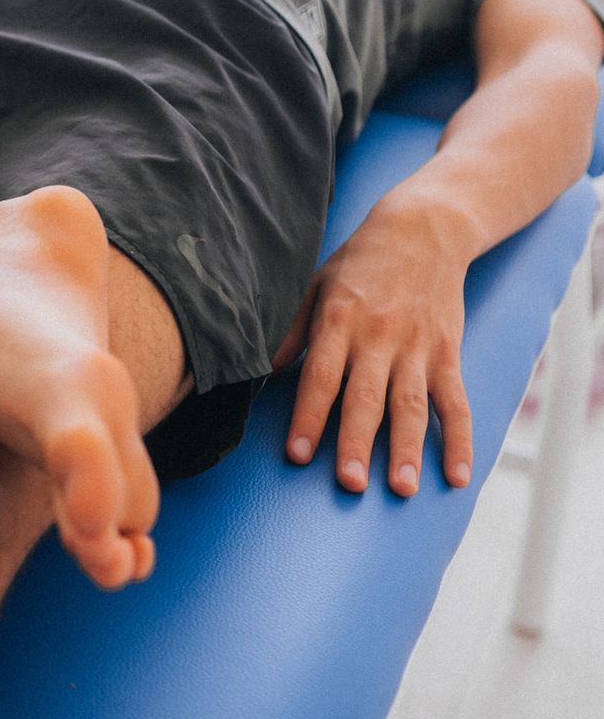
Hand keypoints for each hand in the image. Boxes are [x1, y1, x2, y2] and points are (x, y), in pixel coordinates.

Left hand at [274, 196, 477, 495]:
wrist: (425, 230)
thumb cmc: (359, 263)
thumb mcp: (315, 287)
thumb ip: (290, 332)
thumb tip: (259, 372)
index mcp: (340, 322)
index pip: (321, 377)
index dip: (308, 416)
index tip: (298, 454)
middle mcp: (379, 338)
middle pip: (367, 398)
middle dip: (356, 443)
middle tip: (349, 484)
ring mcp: (418, 348)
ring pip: (413, 406)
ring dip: (407, 449)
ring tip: (401, 488)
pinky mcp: (448, 354)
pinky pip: (456, 402)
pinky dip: (460, 440)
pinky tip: (457, 475)